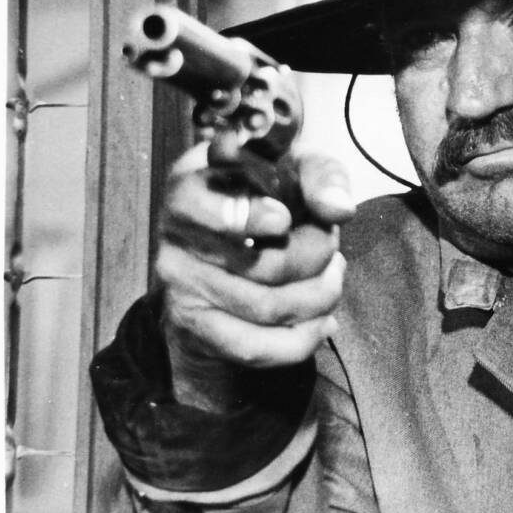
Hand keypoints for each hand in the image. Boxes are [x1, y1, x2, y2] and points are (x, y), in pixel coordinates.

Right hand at [155, 142, 355, 410]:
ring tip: (333, 274)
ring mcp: (181, 284)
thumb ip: (322, 176)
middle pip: (260, 264)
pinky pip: (255, 348)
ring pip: (267, 308)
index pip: (198, 206)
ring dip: (321, 294)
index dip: (247, 218)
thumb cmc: (276, 190)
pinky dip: (304, 337)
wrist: (244, 241)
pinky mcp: (195, 326)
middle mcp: (174, 235)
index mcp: (191, 183)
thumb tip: (338, 208)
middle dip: (317, 255)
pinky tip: (324, 319)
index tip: (283, 219)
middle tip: (331, 241)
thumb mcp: (300, 164)